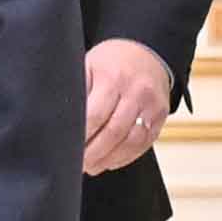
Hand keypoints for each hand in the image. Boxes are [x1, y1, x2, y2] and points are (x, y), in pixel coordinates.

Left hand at [79, 39, 174, 174]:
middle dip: (92, 153)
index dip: (80, 136)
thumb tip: (60, 120)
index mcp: (113, 78)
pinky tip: (108, 162)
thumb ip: (78, 91)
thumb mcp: (89, 66)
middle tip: (76, 164)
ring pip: (130, 142)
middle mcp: (136, 91)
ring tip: (90, 167)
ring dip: (108, 159)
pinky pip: (144, 144)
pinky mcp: (161, 116)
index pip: (95, 115)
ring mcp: (152, 105)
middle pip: (113, 132)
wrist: (145, 53)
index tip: (66, 148)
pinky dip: (124, 157)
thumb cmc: (110, 62)